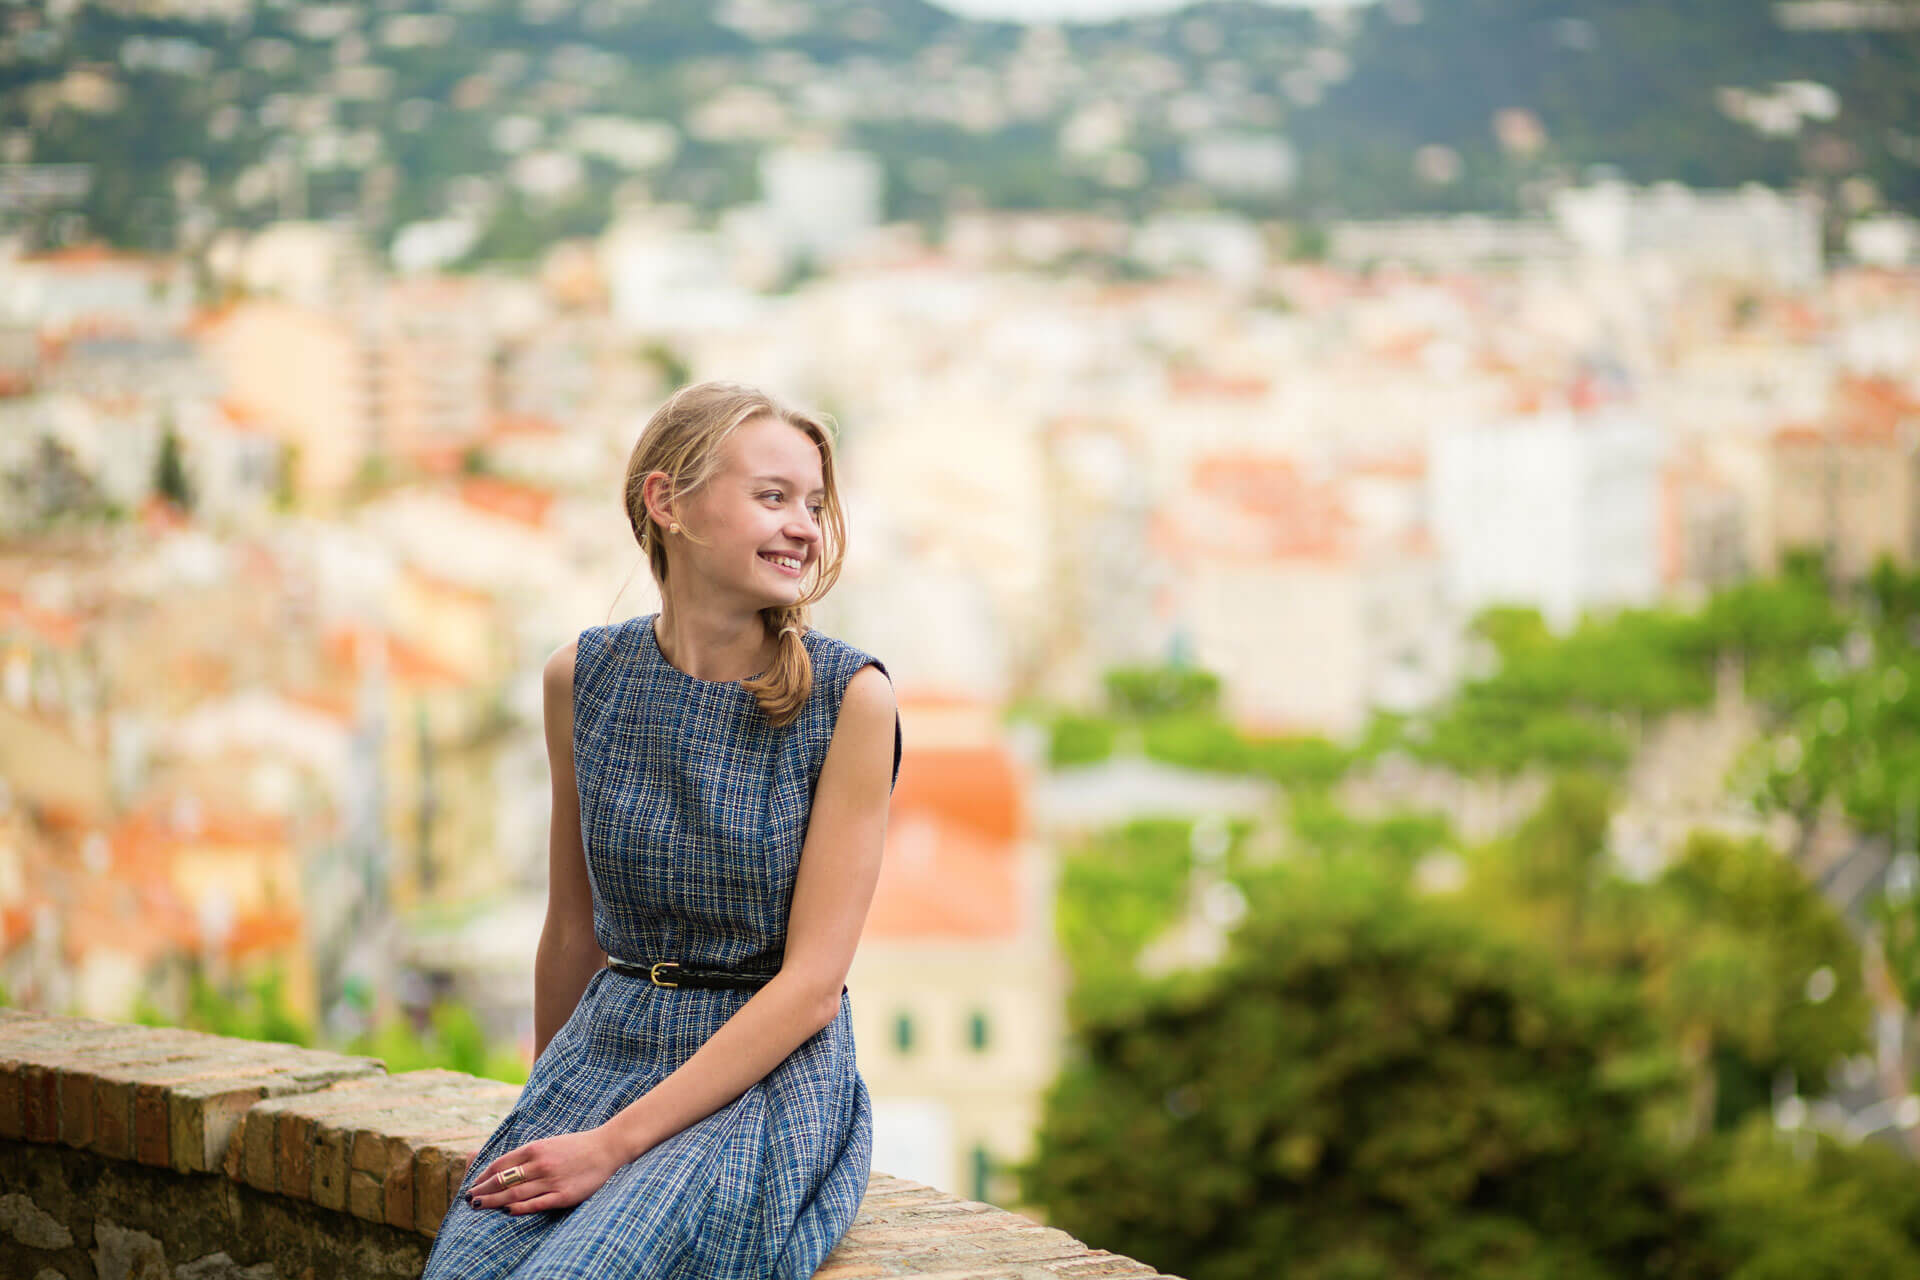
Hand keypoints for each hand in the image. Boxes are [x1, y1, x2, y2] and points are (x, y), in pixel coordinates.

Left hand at [467, 1126, 625, 1214]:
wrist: (606, 1148)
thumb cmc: (575, 1146)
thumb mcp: (548, 1143)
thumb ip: (527, 1155)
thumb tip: (503, 1167)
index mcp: (535, 1149)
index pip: (500, 1164)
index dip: (483, 1175)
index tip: (473, 1184)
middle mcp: (540, 1164)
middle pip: (503, 1180)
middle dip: (483, 1190)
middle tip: (469, 1199)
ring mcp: (551, 1180)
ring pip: (515, 1193)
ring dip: (494, 1201)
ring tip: (479, 1206)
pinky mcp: (563, 1195)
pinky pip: (536, 1204)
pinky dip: (519, 1208)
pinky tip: (507, 1212)